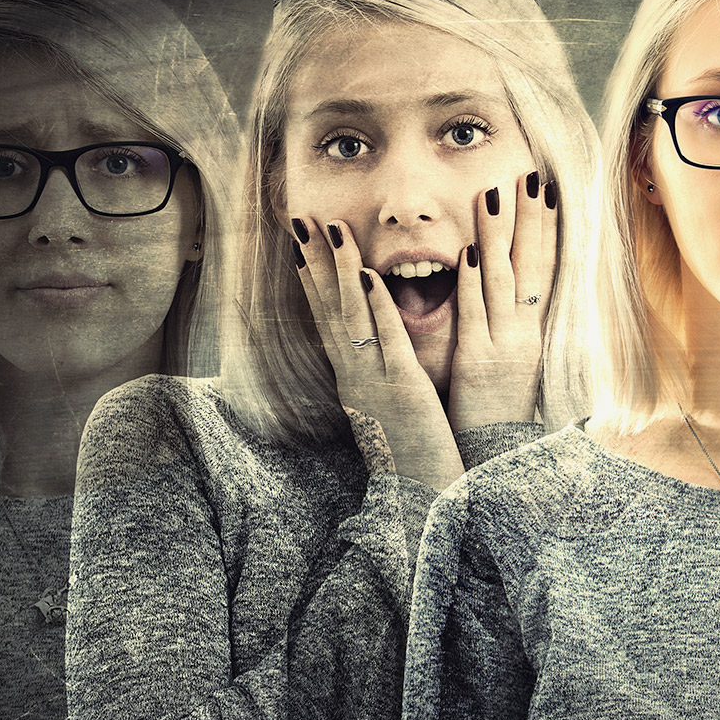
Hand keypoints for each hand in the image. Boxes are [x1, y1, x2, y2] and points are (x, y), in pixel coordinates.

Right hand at [291, 216, 460, 489]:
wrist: (420, 499)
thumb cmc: (410, 455)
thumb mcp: (387, 409)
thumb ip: (378, 378)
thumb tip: (372, 354)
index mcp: (354, 379)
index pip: (327, 320)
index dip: (312, 281)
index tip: (300, 246)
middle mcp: (356, 375)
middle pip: (328, 310)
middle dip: (315, 262)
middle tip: (301, 220)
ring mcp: (375, 380)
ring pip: (352, 316)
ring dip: (341, 270)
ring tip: (332, 229)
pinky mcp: (403, 388)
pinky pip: (386, 340)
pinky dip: (376, 306)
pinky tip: (369, 275)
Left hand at [445, 171, 557, 428]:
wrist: (501, 458)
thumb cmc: (502, 412)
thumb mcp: (515, 362)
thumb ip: (510, 325)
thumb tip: (513, 293)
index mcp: (532, 331)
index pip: (544, 268)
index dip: (547, 228)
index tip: (547, 191)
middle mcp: (523, 332)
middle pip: (530, 264)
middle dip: (530, 218)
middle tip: (530, 175)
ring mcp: (502, 344)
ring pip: (501, 279)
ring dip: (498, 234)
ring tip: (496, 194)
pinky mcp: (476, 360)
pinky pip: (474, 314)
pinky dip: (472, 281)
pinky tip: (468, 251)